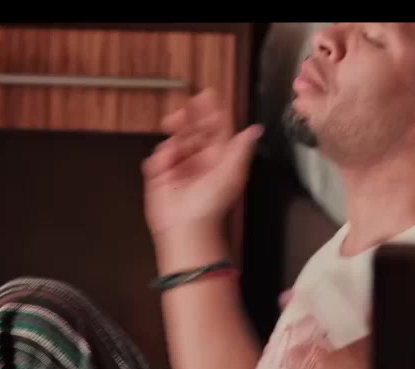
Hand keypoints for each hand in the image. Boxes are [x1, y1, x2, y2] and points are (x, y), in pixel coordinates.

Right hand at [142, 90, 262, 245]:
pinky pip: (158, 156)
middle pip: (194, 128)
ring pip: (175, 139)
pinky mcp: (161, 173)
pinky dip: (161, 159)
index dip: (212, 110)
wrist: (186, 227)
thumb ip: (240, 149)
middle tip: (185, 109)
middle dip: (189, 117)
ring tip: (175, 149)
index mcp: (219, 157)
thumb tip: (255, 129)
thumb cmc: (211, 206)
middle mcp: (200, 159)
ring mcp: (180, 165)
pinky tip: (166, 168)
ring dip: (175, 139)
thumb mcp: (232, 174)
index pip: (216, 128)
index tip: (208, 95)